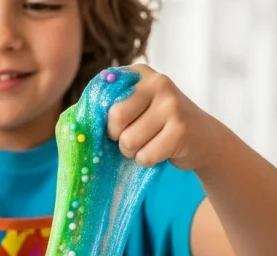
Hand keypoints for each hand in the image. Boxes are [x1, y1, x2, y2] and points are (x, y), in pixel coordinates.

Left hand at [106, 64, 223, 170]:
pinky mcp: (180, 129)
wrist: (202, 138)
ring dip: (133, 152)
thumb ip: (106, 106)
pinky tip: (161, 151)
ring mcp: (171, 104)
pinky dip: (148, 161)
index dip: (105, 120)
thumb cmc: (157, 125)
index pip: (103, 97)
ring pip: (128, 141)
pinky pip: (145, 156)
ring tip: (149, 143)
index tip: (120, 124)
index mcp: (138, 74)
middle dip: (118, 137)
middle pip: (115, 118)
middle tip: (134, 137)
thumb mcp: (134, 106)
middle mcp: (157, 82)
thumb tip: (73, 114)